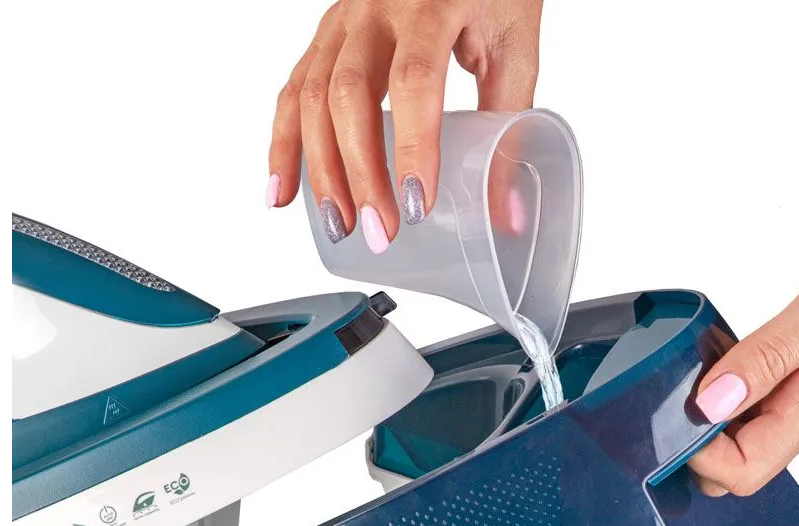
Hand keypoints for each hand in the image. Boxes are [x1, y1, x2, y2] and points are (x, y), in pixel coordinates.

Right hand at [267, 0, 543, 252]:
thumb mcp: (515, 49)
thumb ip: (509, 127)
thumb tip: (508, 215)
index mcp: (431, 4)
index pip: (414, 81)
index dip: (412, 148)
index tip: (417, 205)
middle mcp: (376, 7)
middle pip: (349, 94)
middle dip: (360, 173)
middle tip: (381, 230)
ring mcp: (343, 18)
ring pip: (312, 95)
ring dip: (321, 168)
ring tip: (341, 224)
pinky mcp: (328, 32)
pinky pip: (294, 89)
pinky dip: (284, 143)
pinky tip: (284, 191)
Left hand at [689, 174, 798, 495]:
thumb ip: (769, 356)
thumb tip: (713, 402)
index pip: (742, 472)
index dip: (698, 456)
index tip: (674, 412)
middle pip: (735, 465)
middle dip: (692, 444)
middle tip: (669, 392)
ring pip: (740, 435)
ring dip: (705, 414)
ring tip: (685, 372)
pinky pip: (752, 399)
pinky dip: (723, 386)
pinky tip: (714, 356)